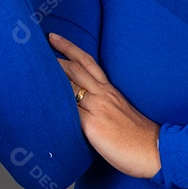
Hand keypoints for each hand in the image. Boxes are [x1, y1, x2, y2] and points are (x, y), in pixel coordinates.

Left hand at [49, 33, 160, 178]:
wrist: (156, 150)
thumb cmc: (140, 137)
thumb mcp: (122, 113)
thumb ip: (105, 106)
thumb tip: (85, 108)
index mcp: (110, 91)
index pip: (87, 63)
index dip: (69, 48)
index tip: (54, 38)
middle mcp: (103, 95)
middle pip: (76, 67)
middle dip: (55, 54)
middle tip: (35, 44)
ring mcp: (97, 108)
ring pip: (70, 83)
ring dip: (51, 74)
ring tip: (31, 66)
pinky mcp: (92, 125)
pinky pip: (68, 110)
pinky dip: (54, 103)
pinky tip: (40, 100)